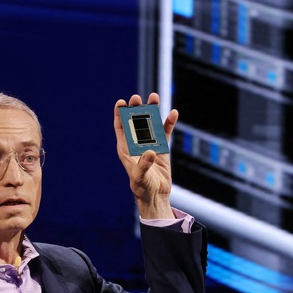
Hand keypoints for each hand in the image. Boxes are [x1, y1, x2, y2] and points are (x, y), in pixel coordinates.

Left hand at [114, 92, 178, 218]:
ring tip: (154, 96)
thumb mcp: (140, 177)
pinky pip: (165, 133)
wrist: (155, 196)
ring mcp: (150, 144)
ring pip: (151, 124)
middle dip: (136, 109)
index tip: (121, 103)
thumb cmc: (142, 188)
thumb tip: (150, 152)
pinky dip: (169, 123)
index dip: (119, 114)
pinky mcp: (162, 149)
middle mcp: (136, 144)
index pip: (120, 127)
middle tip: (137, 98)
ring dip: (152, 111)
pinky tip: (173, 113)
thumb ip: (143, 165)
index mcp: (125, 149)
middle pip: (135, 121)